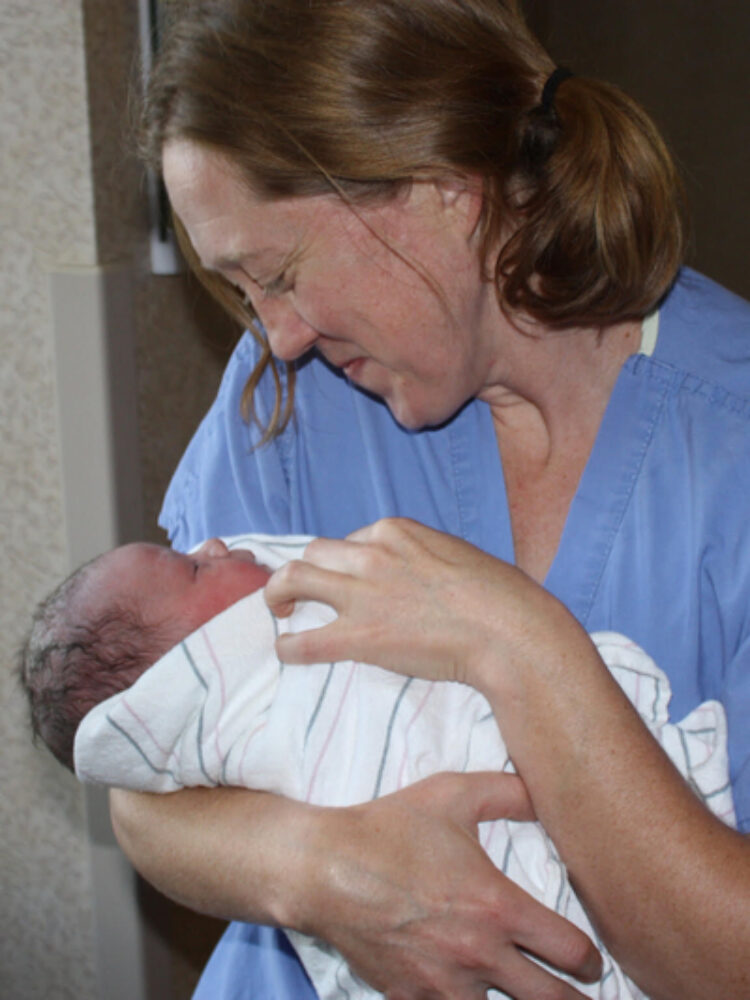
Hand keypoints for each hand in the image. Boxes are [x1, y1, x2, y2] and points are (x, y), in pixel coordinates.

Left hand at [265, 517, 564, 690]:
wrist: (509, 632)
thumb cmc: (500, 595)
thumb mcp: (458, 555)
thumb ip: (425, 557)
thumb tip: (417, 572)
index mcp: (396, 531)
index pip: (354, 539)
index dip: (350, 562)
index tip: (356, 582)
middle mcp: (371, 554)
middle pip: (315, 552)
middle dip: (307, 571)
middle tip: (303, 593)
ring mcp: (361, 594)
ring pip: (293, 578)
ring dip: (278, 593)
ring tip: (280, 610)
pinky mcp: (358, 637)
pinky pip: (302, 640)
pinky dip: (287, 646)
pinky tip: (287, 652)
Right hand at [298, 771, 601, 998]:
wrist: (324, 868)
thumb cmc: (389, 829)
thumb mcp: (452, 794)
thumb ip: (506, 792)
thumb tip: (544, 796)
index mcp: (497, 907)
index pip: (571, 953)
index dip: (590, 961)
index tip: (590, 962)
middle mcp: (479, 955)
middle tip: (577, 994)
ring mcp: (443, 985)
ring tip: (520, 995)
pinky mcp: (410, 999)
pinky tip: (464, 993)